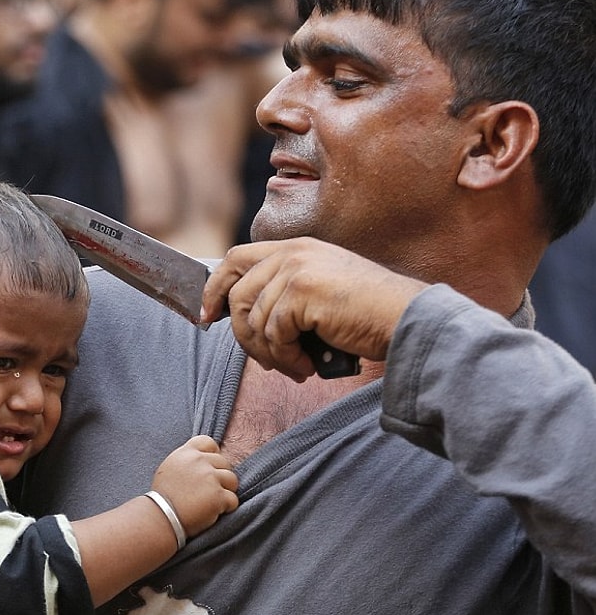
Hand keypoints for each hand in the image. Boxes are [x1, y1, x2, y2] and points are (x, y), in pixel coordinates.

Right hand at [151, 435, 238, 537]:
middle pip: (224, 463)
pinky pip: (233, 500)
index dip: (213, 455)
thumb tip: (204, 460)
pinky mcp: (218, 496)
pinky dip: (226, 508)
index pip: (209, 443)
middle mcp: (199, 461)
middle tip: (208, 491)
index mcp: (186, 453)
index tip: (209, 468)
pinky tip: (213, 512)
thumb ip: (187, 461)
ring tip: (211, 502)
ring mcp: (210, 477)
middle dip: (220, 477)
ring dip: (226, 491)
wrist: (160, 517)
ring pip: (232, 480)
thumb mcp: (170, 468)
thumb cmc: (163, 497)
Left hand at [202, 238, 428, 380]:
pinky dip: (285, 357)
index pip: (236, 258)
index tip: (209, 316)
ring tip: (295, 366)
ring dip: (269, 353)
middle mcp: (293, 253)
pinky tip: (306, 365)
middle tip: (262, 358)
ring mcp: (296, 269)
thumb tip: (245, 320)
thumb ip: (286, 293)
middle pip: (236, 291)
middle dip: (240, 331)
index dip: (216, 288)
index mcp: (296, 248)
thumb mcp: (321, 293)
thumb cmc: (370, 315)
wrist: (406, 320)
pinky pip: (272, 333)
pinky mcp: (301, 292)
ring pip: (253, 319)